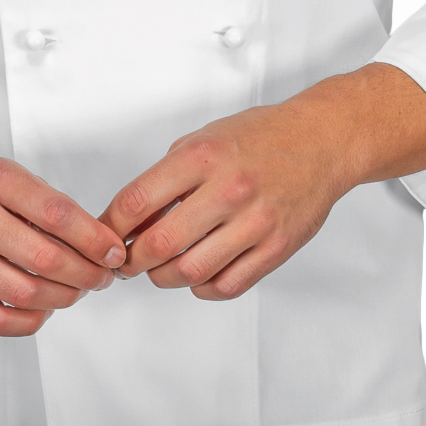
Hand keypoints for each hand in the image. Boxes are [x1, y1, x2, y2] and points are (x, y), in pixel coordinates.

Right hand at [0, 128, 125, 335]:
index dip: (94, 238)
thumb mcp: (2, 175)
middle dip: (86, 274)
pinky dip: (28, 321)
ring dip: (63, 298)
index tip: (114, 251)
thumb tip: (95, 241)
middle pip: (46, 259)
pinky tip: (43, 311)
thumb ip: (43, 205)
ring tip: (76, 292)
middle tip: (102, 276)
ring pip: (25, 292)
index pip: (58, 214)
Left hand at [99, 64, 425, 300]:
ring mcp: (255, 222)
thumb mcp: (205, 138)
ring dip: (164, 278)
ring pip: (190, 272)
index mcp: (203, 156)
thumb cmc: (260, 137)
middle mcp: (228, 189)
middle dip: (131, 262)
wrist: (322, 141)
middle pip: (159, 244)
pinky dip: (202, 287)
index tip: (103, 238)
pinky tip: (197, 274)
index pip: (137, 201)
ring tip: (160, 269)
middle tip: (125, 263)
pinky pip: (227, 285)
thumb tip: (128, 221)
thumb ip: (167, 176)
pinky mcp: (277, 248)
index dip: (110, 227)